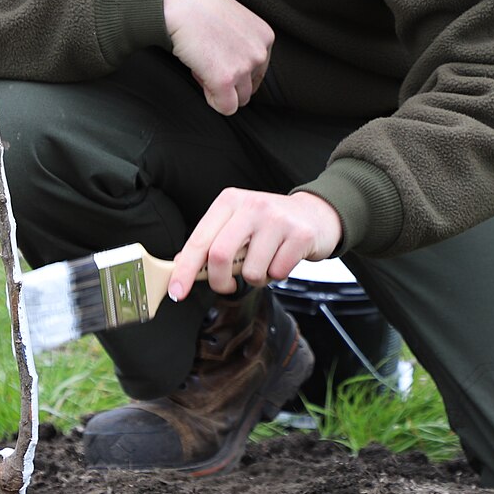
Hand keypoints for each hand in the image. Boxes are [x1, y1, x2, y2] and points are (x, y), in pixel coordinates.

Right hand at [163, 0, 272, 115]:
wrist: (180, 1)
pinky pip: (225, 107)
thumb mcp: (233, 19)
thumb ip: (240, 42)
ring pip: (238, 100)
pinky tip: (201, 78)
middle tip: (208, 64)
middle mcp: (259, 53)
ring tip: (203, 67)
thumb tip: (232, 63)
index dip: (237, 72)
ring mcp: (243, 67)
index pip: (258, 72)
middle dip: (229, 84)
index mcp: (264, 37)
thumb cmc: (198, 4)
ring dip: (220, 91)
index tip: (220, 61)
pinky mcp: (225, 80)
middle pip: (249, 89)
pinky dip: (212, 99)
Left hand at [168, 190, 341, 299]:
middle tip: (226, 286)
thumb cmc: (270, 224)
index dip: (184, 269)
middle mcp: (251, 206)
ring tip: (265, 263)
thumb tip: (180, 264)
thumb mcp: (238, 223)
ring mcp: (277, 220)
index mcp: (229, 201)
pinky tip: (282, 259)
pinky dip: (276, 275)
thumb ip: (212, 241)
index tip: (176, 292)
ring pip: (251, 271)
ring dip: (255, 279)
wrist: (317, 215)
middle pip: (220, 255)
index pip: (199, 240)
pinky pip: (277, 273)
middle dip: (219, 281)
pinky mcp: (299, 235)